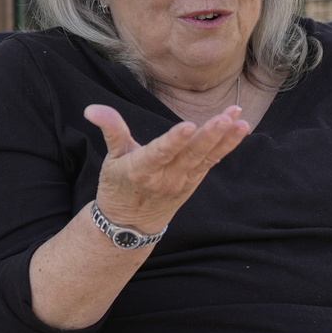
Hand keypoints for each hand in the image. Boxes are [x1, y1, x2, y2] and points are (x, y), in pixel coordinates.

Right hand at [84, 104, 249, 231]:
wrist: (132, 224)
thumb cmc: (119, 185)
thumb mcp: (111, 158)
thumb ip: (110, 130)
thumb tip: (91, 109)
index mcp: (141, 170)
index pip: (159, 154)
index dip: (174, 140)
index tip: (188, 126)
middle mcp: (166, 178)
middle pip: (190, 155)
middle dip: (209, 136)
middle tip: (224, 118)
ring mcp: (184, 180)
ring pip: (206, 157)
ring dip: (224, 138)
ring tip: (238, 119)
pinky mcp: (195, 179)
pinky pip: (213, 160)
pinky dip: (227, 145)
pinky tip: (240, 127)